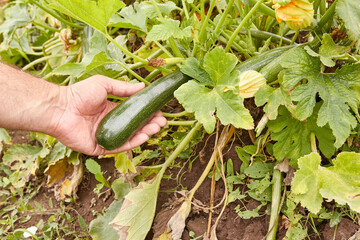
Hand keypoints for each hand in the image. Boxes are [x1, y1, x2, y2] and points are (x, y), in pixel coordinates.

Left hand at [52, 75, 166, 154]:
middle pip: (134, 126)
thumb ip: (123, 87)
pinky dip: (132, 143)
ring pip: (129, 137)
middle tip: (162, 122)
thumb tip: (142, 86)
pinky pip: (119, 147)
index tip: (159, 111)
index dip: (146, 113)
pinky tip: (144, 136)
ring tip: (156, 128)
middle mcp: (110, 124)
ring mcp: (106, 137)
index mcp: (110, 110)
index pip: (133, 114)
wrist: (61, 108)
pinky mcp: (100, 148)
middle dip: (150, 124)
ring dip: (145, 133)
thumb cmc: (79, 94)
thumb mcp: (104, 85)